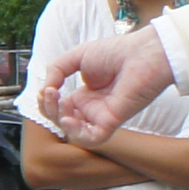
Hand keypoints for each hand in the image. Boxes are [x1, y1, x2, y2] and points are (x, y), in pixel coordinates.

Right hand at [39, 33, 172, 145]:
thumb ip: (56, 70)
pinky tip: (69, 118)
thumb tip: (46, 88)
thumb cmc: (117, 52)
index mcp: (86, 95)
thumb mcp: (77, 56)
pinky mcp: (112, 121)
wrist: (142, 53)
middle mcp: (93, 108)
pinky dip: (76, 132)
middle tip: (51, 92)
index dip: (47, 101)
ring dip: (60, 119)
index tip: (47, 89)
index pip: (59, 107)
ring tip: (61, 101)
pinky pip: (92, 138)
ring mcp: (102, 116)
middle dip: (49, 108)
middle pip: (62, 120)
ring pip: (74, 132)